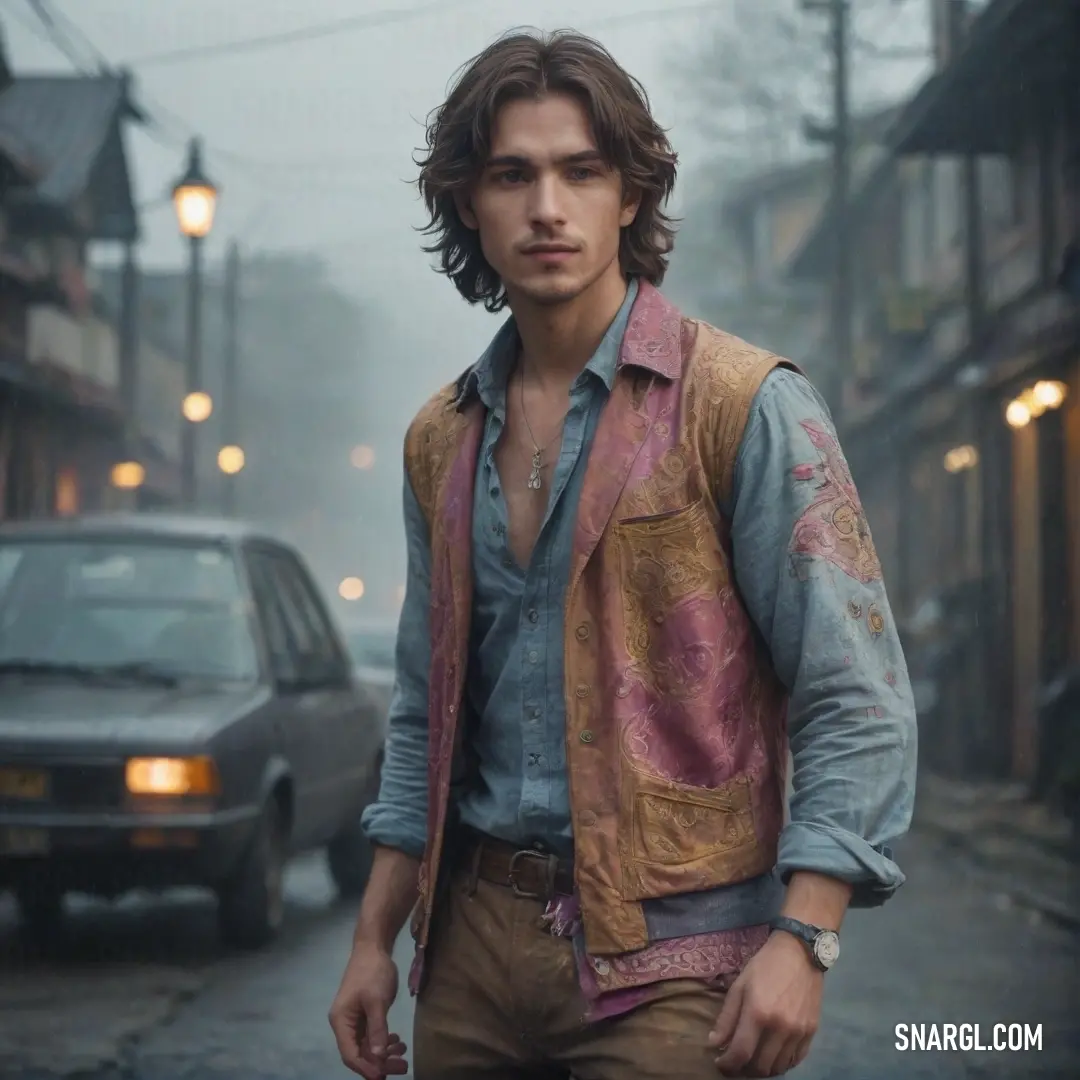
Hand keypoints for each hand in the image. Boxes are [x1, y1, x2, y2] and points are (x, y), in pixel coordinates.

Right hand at [328, 941, 408, 1077]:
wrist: (374, 947)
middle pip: (360, 1052)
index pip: (350, 1054)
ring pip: (368, 1045)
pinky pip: (373, 1035)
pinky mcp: (365, 1014)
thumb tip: (377, 1057)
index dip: (366, 1068)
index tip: (384, 1076)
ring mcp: (355, 1019)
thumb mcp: (376, 1000)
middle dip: (380, 1062)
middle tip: (403, 1067)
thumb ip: (377, 1028)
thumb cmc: (372, 972)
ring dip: (385, 1053)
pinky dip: (385, 1041)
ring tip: (404, 1054)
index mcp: (341, 1021)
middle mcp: (345, 1024)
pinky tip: (398, 1041)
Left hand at [707, 930, 822, 1076]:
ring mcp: (798, 1031)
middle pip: (760, 1067)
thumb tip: (714, 1043)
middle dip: (744, 1069)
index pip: (741, 1053)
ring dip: (763, 1069)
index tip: (720, 1063)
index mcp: (758, 1013)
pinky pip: (796, 1060)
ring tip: (753, 1059)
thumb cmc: (765, 965)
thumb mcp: (739, 985)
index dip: (727, 1064)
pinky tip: (773, 1055)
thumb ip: (727, 1017)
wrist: (800, 952)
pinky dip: (782, 1063)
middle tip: (736, 1061)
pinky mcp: (812, 1031)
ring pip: (779, 1067)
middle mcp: (780, 1027)